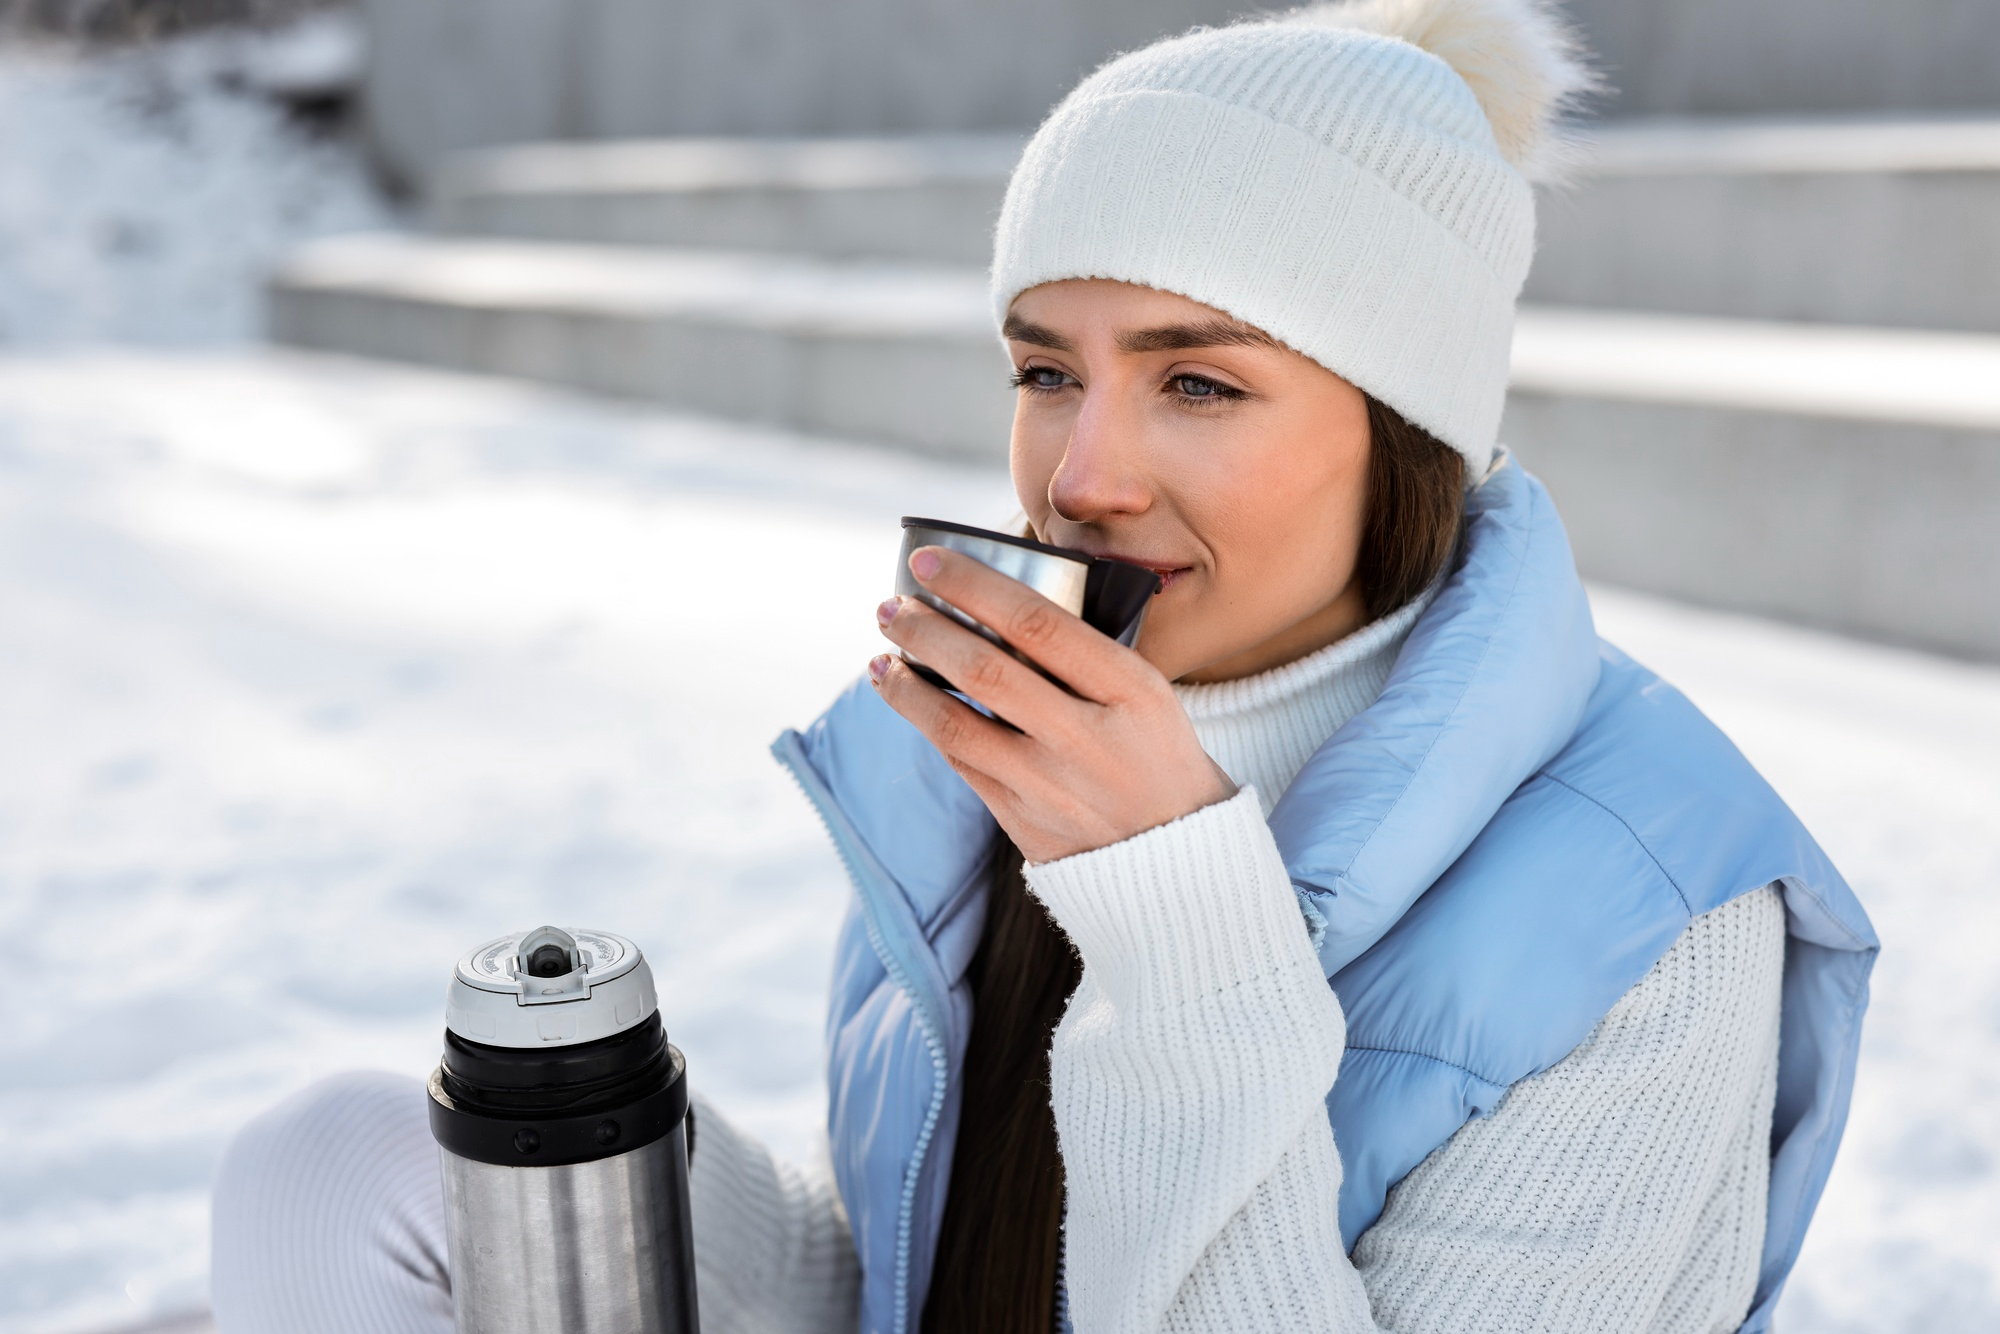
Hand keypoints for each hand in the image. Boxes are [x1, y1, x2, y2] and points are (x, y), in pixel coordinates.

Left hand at [869, 546, 1235, 864]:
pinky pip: (962, 763)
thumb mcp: (1150, 694)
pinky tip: (907, 698)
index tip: (931, 562)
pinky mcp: (1024, 823)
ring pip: (955, 724)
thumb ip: (1090, 654)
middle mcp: (1089, 738)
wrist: (1178, 858)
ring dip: (906, 685)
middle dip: (925, 631)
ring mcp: (1052, 786)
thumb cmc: (1157, 755)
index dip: (974, 587)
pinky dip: (928, 724)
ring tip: (882, 656)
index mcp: (1131, 691)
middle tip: (891, 607)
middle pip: (986, 671)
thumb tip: (1001, 601)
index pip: (1038, 623)